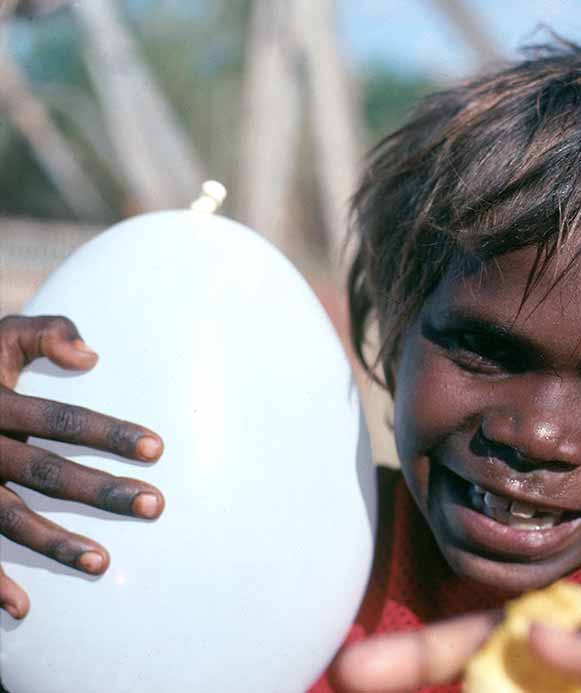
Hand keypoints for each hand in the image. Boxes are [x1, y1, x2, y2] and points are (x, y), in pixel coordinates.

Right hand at [0, 315, 164, 619]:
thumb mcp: (0, 335)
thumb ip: (46, 333)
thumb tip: (91, 355)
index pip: (59, 419)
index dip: (107, 433)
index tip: (157, 448)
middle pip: (44, 472)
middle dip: (100, 491)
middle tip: (154, 505)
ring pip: (8, 519)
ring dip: (54, 544)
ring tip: (102, 563)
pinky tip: (22, 608)